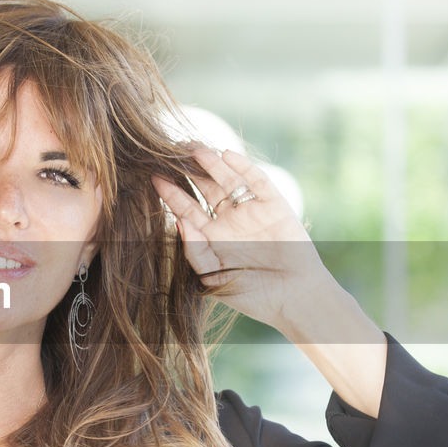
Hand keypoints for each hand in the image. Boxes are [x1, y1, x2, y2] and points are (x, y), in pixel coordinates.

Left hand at [152, 145, 328, 332]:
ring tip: (194, 147)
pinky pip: (256, 182)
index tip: (153, 176)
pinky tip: (227, 155)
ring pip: (228, 180)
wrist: (293, 299)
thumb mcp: (214, 277)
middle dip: (189, 170)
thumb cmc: (252, 295)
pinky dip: (243, 167)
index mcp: (213, 238)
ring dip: (212, 163)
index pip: (187, 210)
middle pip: (205, 188)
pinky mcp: (274, 206)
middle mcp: (230, 221)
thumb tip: (179, 223)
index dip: (171, 193)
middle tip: (171, 150)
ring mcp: (252, 212)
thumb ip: (195, 251)